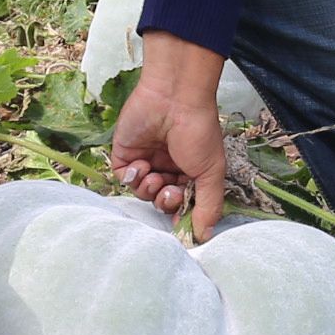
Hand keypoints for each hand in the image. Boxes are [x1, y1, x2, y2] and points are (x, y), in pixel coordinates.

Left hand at [111, 33, 227, 239]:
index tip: (181, 220)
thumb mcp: (211, 172)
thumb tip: (203, 236)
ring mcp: (146, 160)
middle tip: (170, 191)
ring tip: (155, 175)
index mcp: (190, 172)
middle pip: (160, 201)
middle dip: (164, 201)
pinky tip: (141, 166)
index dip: (180, 213)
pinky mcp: (125, 152)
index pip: (182, 203)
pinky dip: (131, 177)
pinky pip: (123, 178)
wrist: (174, 98)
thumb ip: (208, 206)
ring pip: (141, 192)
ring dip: (148, 189)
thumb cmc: (197, 131)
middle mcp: (167, 167)